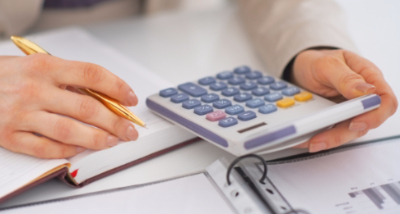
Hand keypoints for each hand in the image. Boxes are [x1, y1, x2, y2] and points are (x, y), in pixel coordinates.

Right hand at [0, 54, 138, 157]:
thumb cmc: (7, 75)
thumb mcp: (37, 65)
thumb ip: (68, 78)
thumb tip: (104, 97)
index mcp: (45, 66)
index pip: (92, 74)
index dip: (117, 87)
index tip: (131, 99)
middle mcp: (34, 89)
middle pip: (86, 107)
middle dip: (116, 121)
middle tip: (130, 129)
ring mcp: (21, 114)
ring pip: (69, 130)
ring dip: (97, 139)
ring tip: (112, 141)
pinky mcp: (9, 135)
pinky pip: (45, 148)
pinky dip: (68, 150)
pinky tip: (81, 149)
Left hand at [291, 49, 396, 151]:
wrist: (301, 68)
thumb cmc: (318, 61)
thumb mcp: (327, 64)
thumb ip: (346, 77)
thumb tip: (367, 91)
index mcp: (369, 76)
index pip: (385, 100)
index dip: (375, 116)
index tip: (355, 123)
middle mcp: (364, 96)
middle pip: (366, 121)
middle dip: (344, 133)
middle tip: (322, 139)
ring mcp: (351, 109)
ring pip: (349, 131)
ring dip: (330, 139)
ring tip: (311, 142)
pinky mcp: (338, 118)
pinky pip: (334, 131)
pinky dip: (321, 136)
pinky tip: (306, 139)